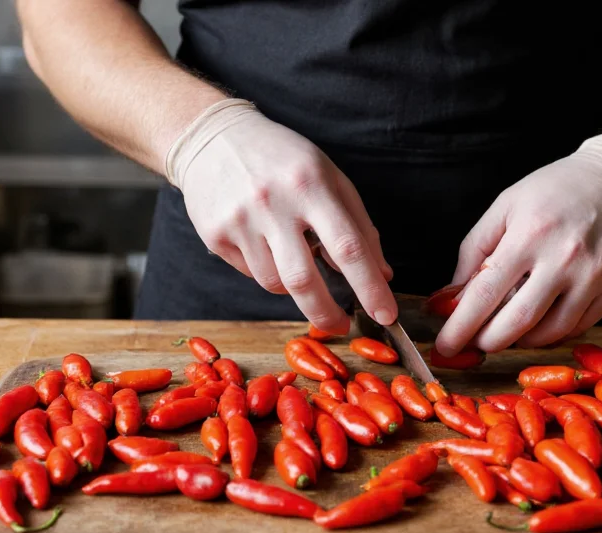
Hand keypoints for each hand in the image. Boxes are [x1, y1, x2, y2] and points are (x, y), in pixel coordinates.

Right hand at [165, 99, 395, 331]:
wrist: (214, 137)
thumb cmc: (283, 159)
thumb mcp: (330, 177)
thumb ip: (359, 225)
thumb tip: (382, 275)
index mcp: (310, 184)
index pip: (347, 246)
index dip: (369, 286)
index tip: (386, 314)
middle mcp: (272, 202)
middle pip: (303, 279)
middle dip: (326, 313)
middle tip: (340, 326)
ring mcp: (239, 219)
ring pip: (275, 283)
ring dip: (294, 284)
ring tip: (293, 254)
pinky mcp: (214, 234)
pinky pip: (251, 273)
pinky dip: (267, 269)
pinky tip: (263, 242)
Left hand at [434, 133, 601, 355]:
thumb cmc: (558, 190)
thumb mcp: (507, 206)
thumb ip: (475, 250)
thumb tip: (452, 297)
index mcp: (530, 233)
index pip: (486, 293)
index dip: (461, 326)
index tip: (446, 345)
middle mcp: (564, 257)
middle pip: (517, 322)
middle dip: (488, 341)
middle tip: (475, 342)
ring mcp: (595, 275)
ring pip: (550, 332)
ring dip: (520, 340)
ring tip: (507, 329)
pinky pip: (578, 327)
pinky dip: (552, 333)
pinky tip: (540, 322)